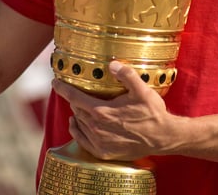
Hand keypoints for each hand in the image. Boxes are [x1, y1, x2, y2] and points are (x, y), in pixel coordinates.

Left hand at [52, 60, 176, 160]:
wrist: (163, 138)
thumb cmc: (153, 113)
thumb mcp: (142, 90)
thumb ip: (127, 75)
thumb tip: (112, 64)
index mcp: (102, 112)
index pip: (75, 98)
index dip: (63, 89)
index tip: (54, 82)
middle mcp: (97, 129)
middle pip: (76, 110)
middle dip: (72, 99)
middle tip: (69, 90)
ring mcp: (99, 142)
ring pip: (79, 124)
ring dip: (76, 113)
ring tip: (75, 105)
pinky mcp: (104, 152)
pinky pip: (82, 141)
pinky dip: (77, 131)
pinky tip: (76, 124)